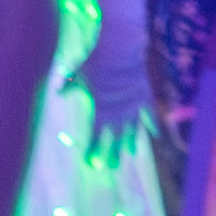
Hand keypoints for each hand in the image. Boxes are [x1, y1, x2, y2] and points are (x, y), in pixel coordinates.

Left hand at [79, 34, 153, 160]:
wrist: (120, 48)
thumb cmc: (95, 62)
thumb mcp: (77, 74)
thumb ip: (69, 86)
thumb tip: (58, 92)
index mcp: (99, 112)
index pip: (92, 137)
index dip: (90, 150)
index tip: (86, 161)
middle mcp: (117, 115)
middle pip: (114, 141)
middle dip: (111, 154)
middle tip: (110, 167)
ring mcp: (133, 109)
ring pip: (133, 132)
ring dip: (131, 144)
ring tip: (131, 153)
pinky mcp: (145, 99)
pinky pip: (151, 117)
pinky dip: (154, 127)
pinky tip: (156, 136)